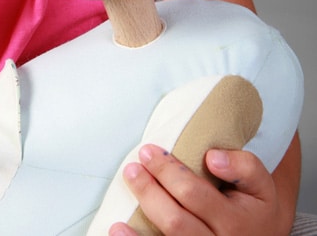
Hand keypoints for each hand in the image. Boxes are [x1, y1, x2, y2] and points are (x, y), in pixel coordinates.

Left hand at [108, 144, 288, 235]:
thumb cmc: (254, 206)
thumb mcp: (261, 184)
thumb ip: (243, 165)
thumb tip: (212, 157)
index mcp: (234, 221)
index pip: (194, 194)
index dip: (168, 171)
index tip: (148, 151)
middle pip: (176, 221)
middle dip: (149, 192)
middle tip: (132, 168)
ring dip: (137, 228)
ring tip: (120, 210)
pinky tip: (118, 233)